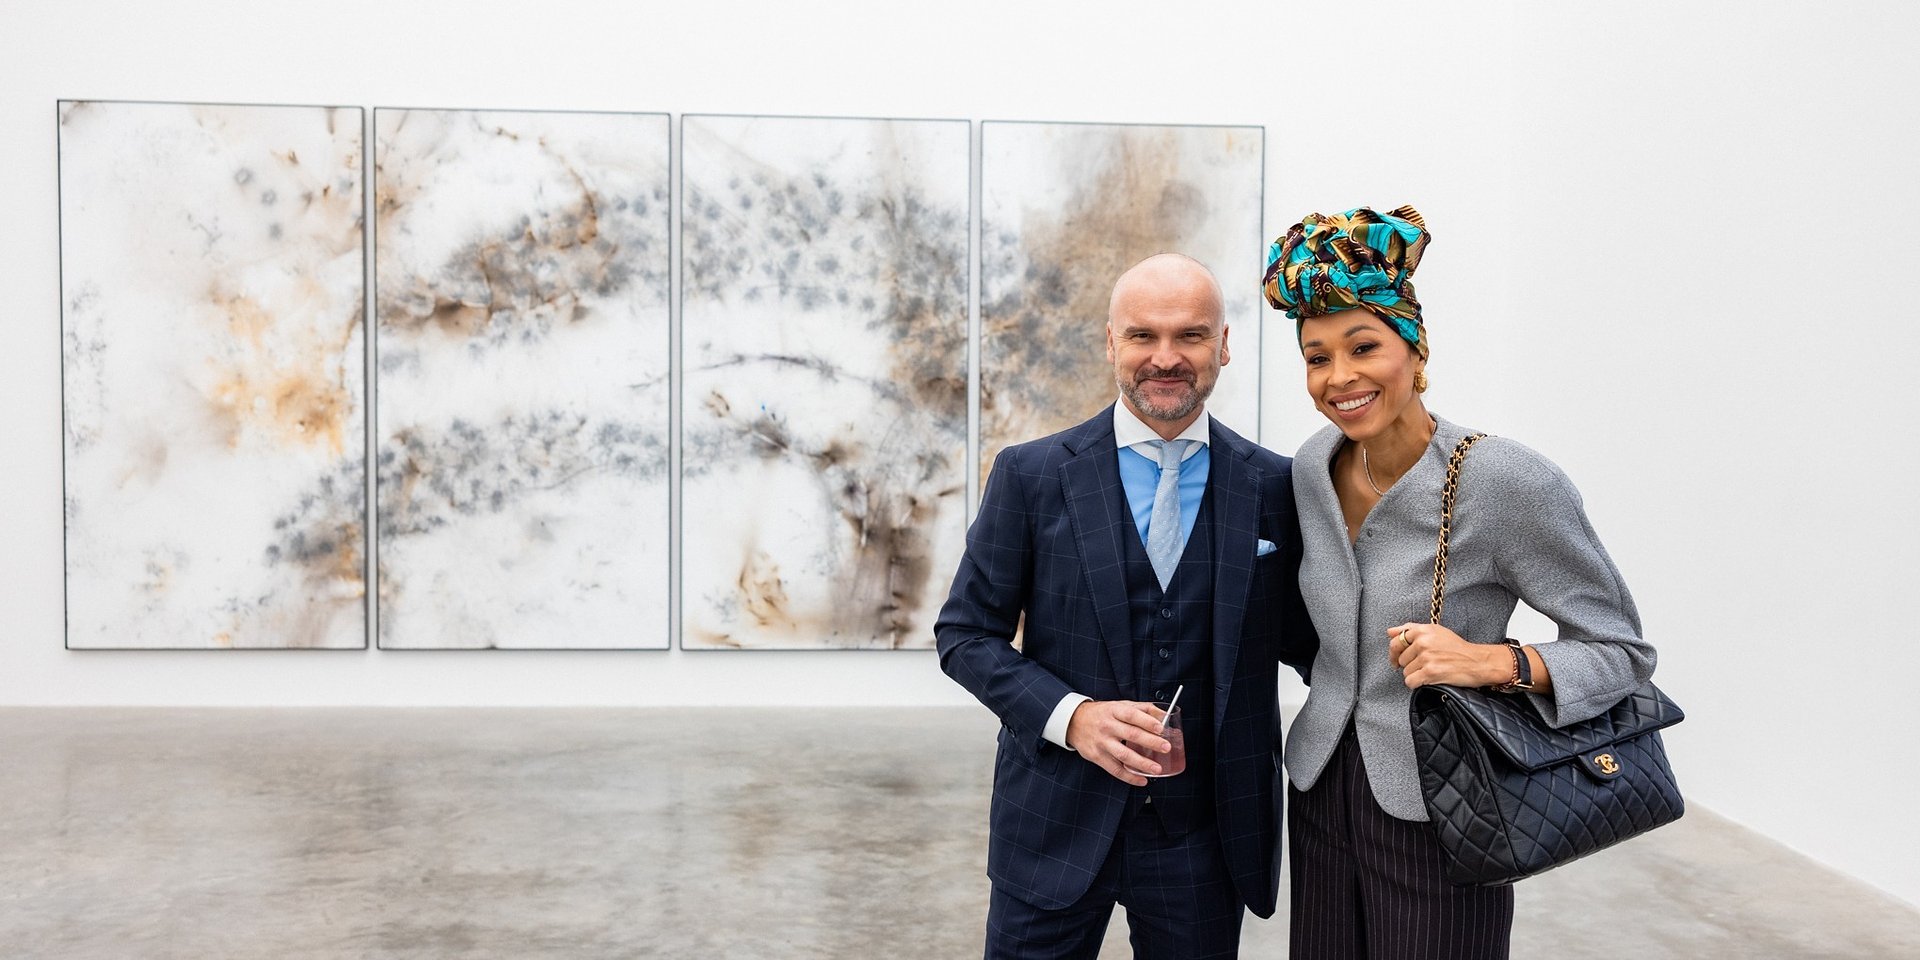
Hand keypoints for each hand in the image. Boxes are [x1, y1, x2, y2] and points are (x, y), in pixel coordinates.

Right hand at [1065, 700, 1171, 786]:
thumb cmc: (1102, 713)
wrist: (1073, 722)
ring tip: (1156, 769)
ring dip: (1142, 763)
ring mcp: (1101, 742)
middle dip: (1150, 742)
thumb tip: (1165, 715)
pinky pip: (1115, 769)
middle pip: (1131, 734)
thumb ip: (1142, 709)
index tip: (1161, 728)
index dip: (1147, 721)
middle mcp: (1107, 726)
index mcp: (1114, 711)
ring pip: (1123, 755)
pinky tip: (1142, 780)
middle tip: (1165, 747)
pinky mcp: (1096, 756)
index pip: (1132, 715)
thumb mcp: (1119, 705)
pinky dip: (1129, 777)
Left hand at [1389, 623, 1509, 688]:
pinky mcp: (1430, 672)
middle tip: (1423, 666)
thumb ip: (1410, 629)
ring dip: (1415, 675)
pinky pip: (1411, 682)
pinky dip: (1417, 684)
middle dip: (1409, 665)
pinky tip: (1428, 680)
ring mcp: (1426, 657)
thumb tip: (1389, 632)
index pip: (1396, 641)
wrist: (1477, 662)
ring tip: (1430, 671)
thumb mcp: (1435, 631)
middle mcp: (1423, 642)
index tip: (1398, 659)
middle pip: (1401, 659)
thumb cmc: (1457, 648)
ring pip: (1405, 672)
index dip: (1395, 653)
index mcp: (1423, 630)